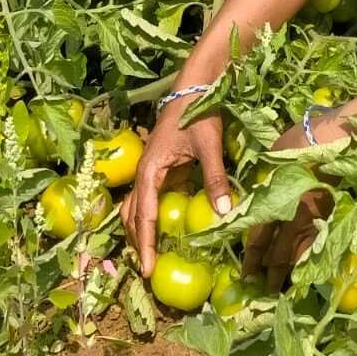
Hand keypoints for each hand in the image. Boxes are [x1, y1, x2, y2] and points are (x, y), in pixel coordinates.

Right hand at [120, 101, 233, 278]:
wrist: (195, 84)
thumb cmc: (199, 111)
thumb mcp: (209, 146)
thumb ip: (215, 179)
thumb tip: (224, 213)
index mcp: (149, 171)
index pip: (144, 218)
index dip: (146, 246)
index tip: (147, 271)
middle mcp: (143, 173)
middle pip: (133, 216)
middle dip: (137, 244)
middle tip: (147, 272)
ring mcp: (149, 170)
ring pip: (136, 208)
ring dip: (140, 231)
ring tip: (150, 255)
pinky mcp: (159, 166)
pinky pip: (148, 199)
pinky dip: (149, 218)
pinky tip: (163, 229)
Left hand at [241, 118, 335, 290]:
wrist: (345, 137)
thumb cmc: (308, 138)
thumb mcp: (278, 152)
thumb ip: (269, 175)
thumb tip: (263, 186)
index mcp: (278, 200)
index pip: (259, 235)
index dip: (251, 255)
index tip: (245, 271)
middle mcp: (297, 216)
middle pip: (279, 251)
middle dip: (267, 272)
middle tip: (259, 288)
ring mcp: (319, 218)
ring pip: (300, 253)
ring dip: (288, 271)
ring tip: (281, 286)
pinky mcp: (336, 216)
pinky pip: (320, 244)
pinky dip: (311, 258)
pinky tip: (306, 268)